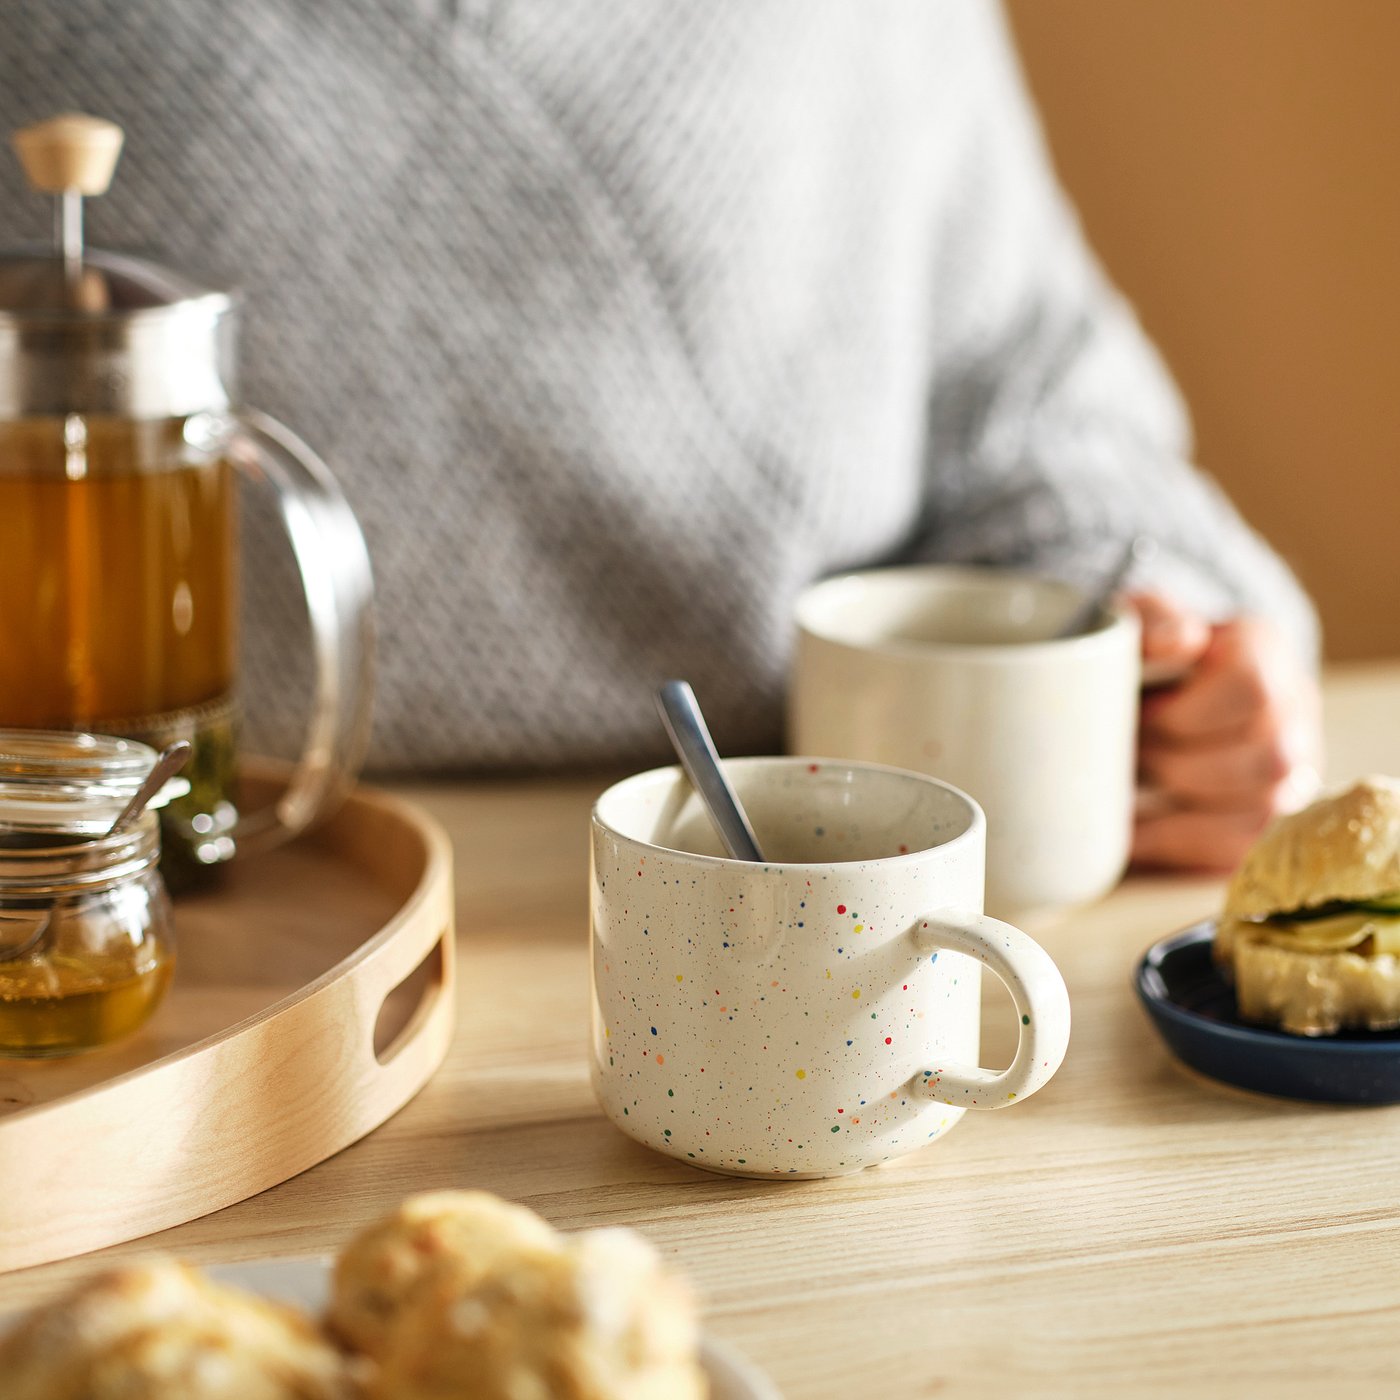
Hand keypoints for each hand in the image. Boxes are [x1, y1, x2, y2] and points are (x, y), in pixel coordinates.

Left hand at [1127, 592, 1320, 870]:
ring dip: (1181, 804)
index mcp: (1263, 649)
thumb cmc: (1147, 656)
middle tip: (1128, 755)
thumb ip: (1152, 620)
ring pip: (1261, 806)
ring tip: (1130, 786)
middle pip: (1265, 754)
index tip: (1139, 715)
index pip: (1252, 685)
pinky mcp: (1269, 815)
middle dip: (1178, 762)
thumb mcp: (1140, 623)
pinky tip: (1133, 833)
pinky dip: (1180, 842)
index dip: (1186, 711)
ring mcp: (1293, 766)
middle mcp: (1294, 708)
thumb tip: (1175, 641)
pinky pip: (1242, 845)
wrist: (1157, 687)